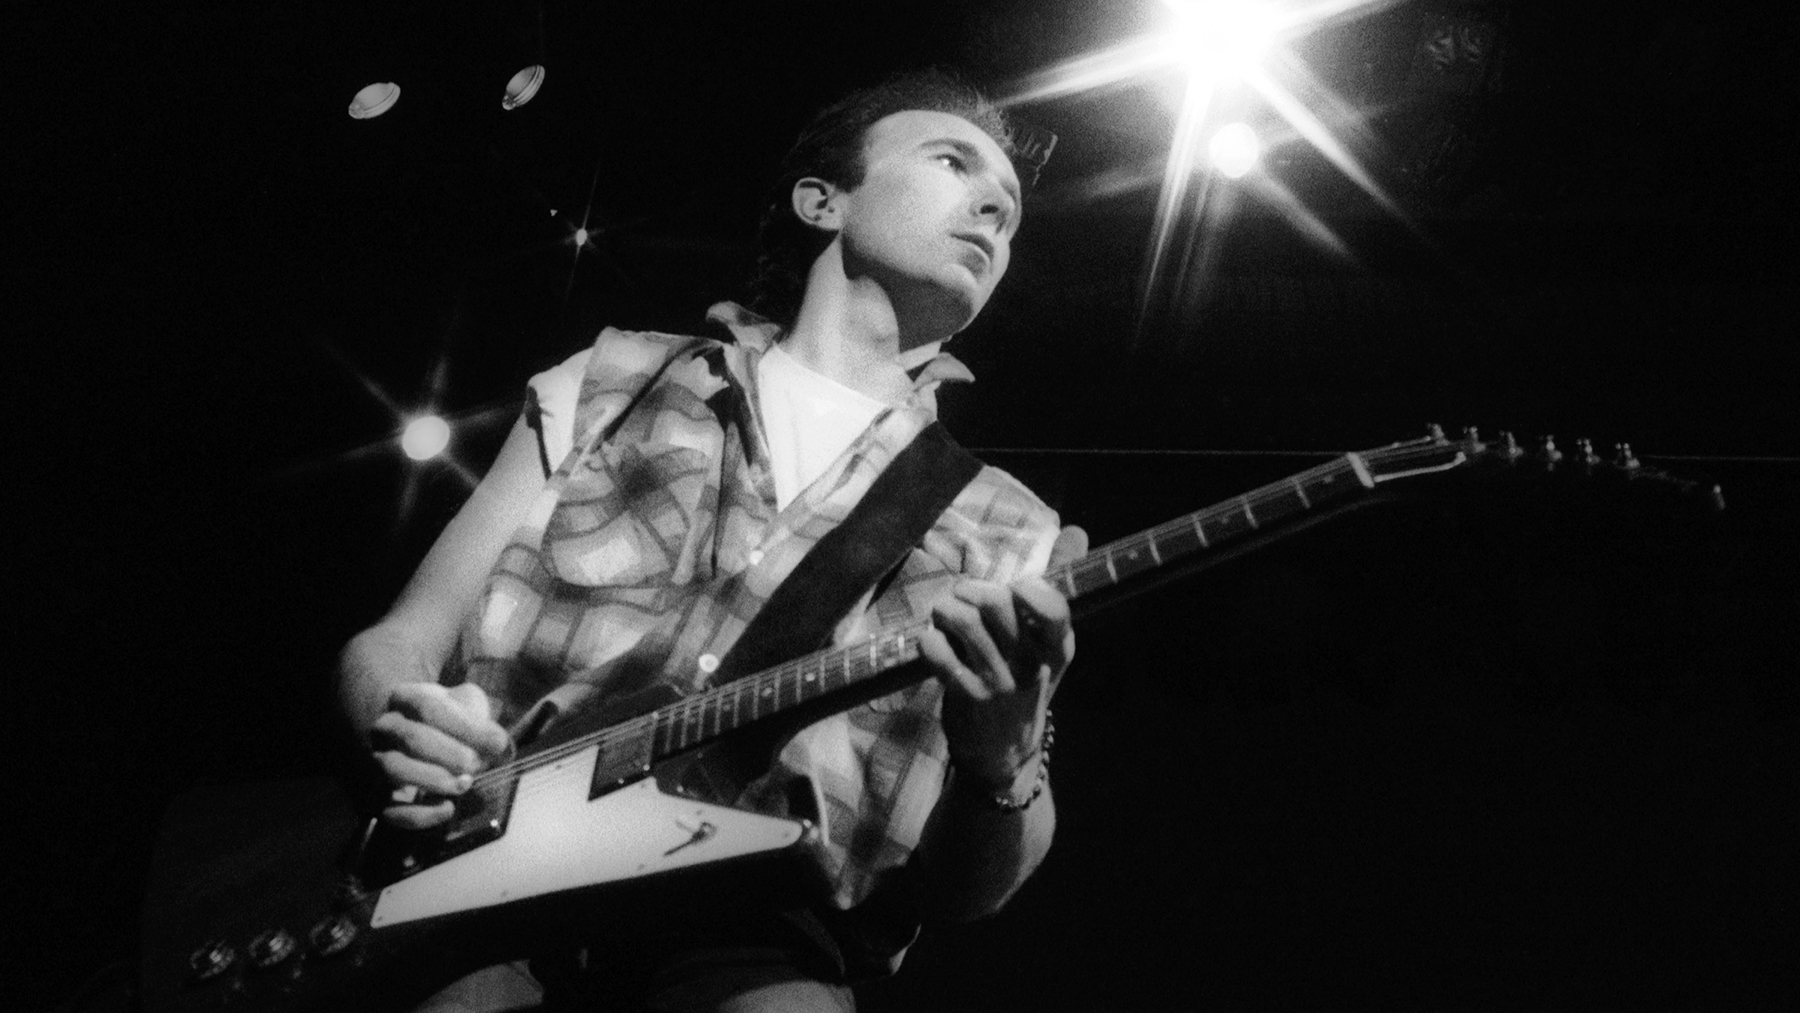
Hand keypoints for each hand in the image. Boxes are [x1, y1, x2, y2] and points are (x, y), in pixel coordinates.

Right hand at [369, 682, 511, 828]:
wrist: (413, 735)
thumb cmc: (446, 719)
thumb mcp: (464, 703)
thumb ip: (479, 716)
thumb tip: (496, 742)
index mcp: (405, 698)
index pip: (429, 707)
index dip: (467, 727)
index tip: (498, 742)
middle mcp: (384, 728)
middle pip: (413, 738)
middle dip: (452, 755)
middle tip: (476, 763)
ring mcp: (376, 761)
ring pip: (394, 770)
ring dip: (435, 779)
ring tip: (465, 782)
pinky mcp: (377, 796)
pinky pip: (390, 811)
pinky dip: (421, 815)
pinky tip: (447, 807)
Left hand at [918, 526, 1084, 786]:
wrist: (1005, 749)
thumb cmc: (1025, 679)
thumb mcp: (1050, 642)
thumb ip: (1056, 586)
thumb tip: (1076, 530)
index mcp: (1058, 646)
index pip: (1053, 606)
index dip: (1026, 589)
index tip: (1013, 593)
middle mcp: (1033, 664)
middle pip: (995, 602)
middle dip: (970, 590)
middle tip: (962, 598)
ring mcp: (1000, 683)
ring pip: (962, 621)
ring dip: (944, 610)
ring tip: (944, 616)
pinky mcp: (968, 697)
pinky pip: (938, 652)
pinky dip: (929, 640)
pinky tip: (934, 645)